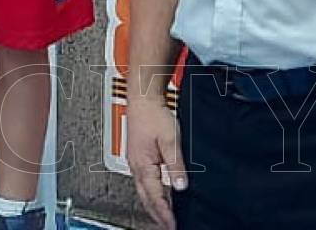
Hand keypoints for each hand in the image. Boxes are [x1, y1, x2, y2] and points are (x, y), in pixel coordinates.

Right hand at [126, 100, 185, 228]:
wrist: (143, 98)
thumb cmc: (153, 115)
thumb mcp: (170, 140)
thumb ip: (175, 165)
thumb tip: (180, 186)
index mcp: (143, 165)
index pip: (155, 197)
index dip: (165, 214)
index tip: (172, 225)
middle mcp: (136, 166)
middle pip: (146, 198)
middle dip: (157, 215)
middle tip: (167, 226)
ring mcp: (135, 161)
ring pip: (144, 191)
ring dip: (154, 205)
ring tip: (164, 216)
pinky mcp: (137, 156)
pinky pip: (144, 181)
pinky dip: (151, 192)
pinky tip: (159, 193)